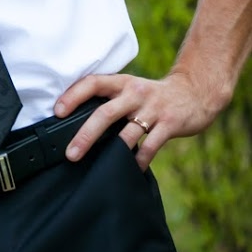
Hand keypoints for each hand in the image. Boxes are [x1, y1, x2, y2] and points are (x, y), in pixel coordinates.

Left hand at [54, 69, 223, 170]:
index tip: (57, 112)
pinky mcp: (170, 124)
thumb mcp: (130, 88)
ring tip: (98, 166)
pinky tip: (131, 168)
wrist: (195, 93)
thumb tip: (75, 121)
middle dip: (86, 135)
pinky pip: (151, 145)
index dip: (73, 96)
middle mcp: (135, 93)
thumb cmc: (152, 95)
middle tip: (71, 153)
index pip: (92, 83)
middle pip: (105, 113)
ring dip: (112, 151)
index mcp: (121, 83)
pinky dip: (139, 159)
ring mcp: (153, 109)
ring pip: (128, 132)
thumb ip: (109, 99)